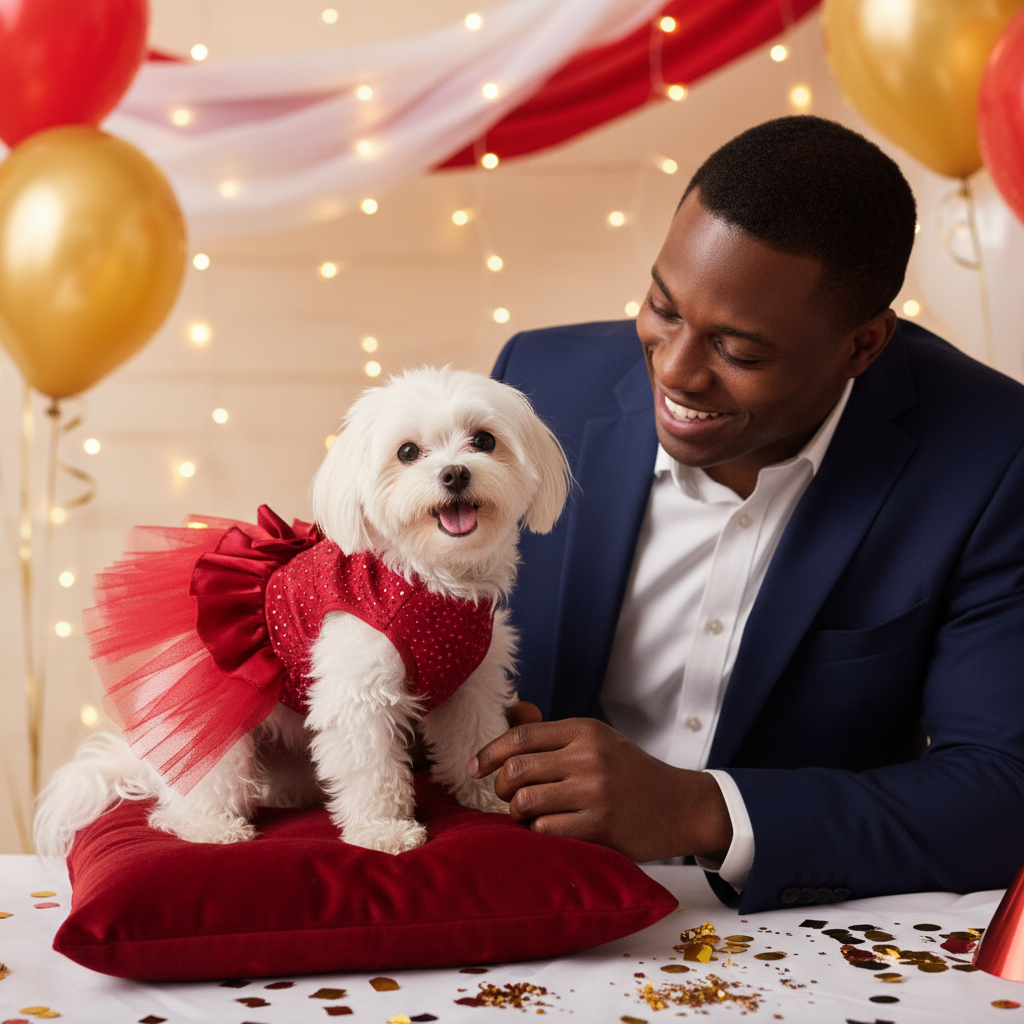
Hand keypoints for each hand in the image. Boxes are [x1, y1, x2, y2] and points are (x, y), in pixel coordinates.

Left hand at [467, 716, 731, 862]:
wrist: (681, 806)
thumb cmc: (629, 772)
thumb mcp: (596, 740)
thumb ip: (552, 731)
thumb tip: (512, 709)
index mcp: (584, 730)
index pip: (520, 736)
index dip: (488, 753)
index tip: (472, 769)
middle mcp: (588, 756)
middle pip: (517, 769)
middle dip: (502, 787)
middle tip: (508, 796)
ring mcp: (595, 791)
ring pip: (525, 801)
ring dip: (517, 813)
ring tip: (529, 815)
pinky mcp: (600, 824)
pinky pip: (546, 829)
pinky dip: (538, 832)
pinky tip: (550, 829)